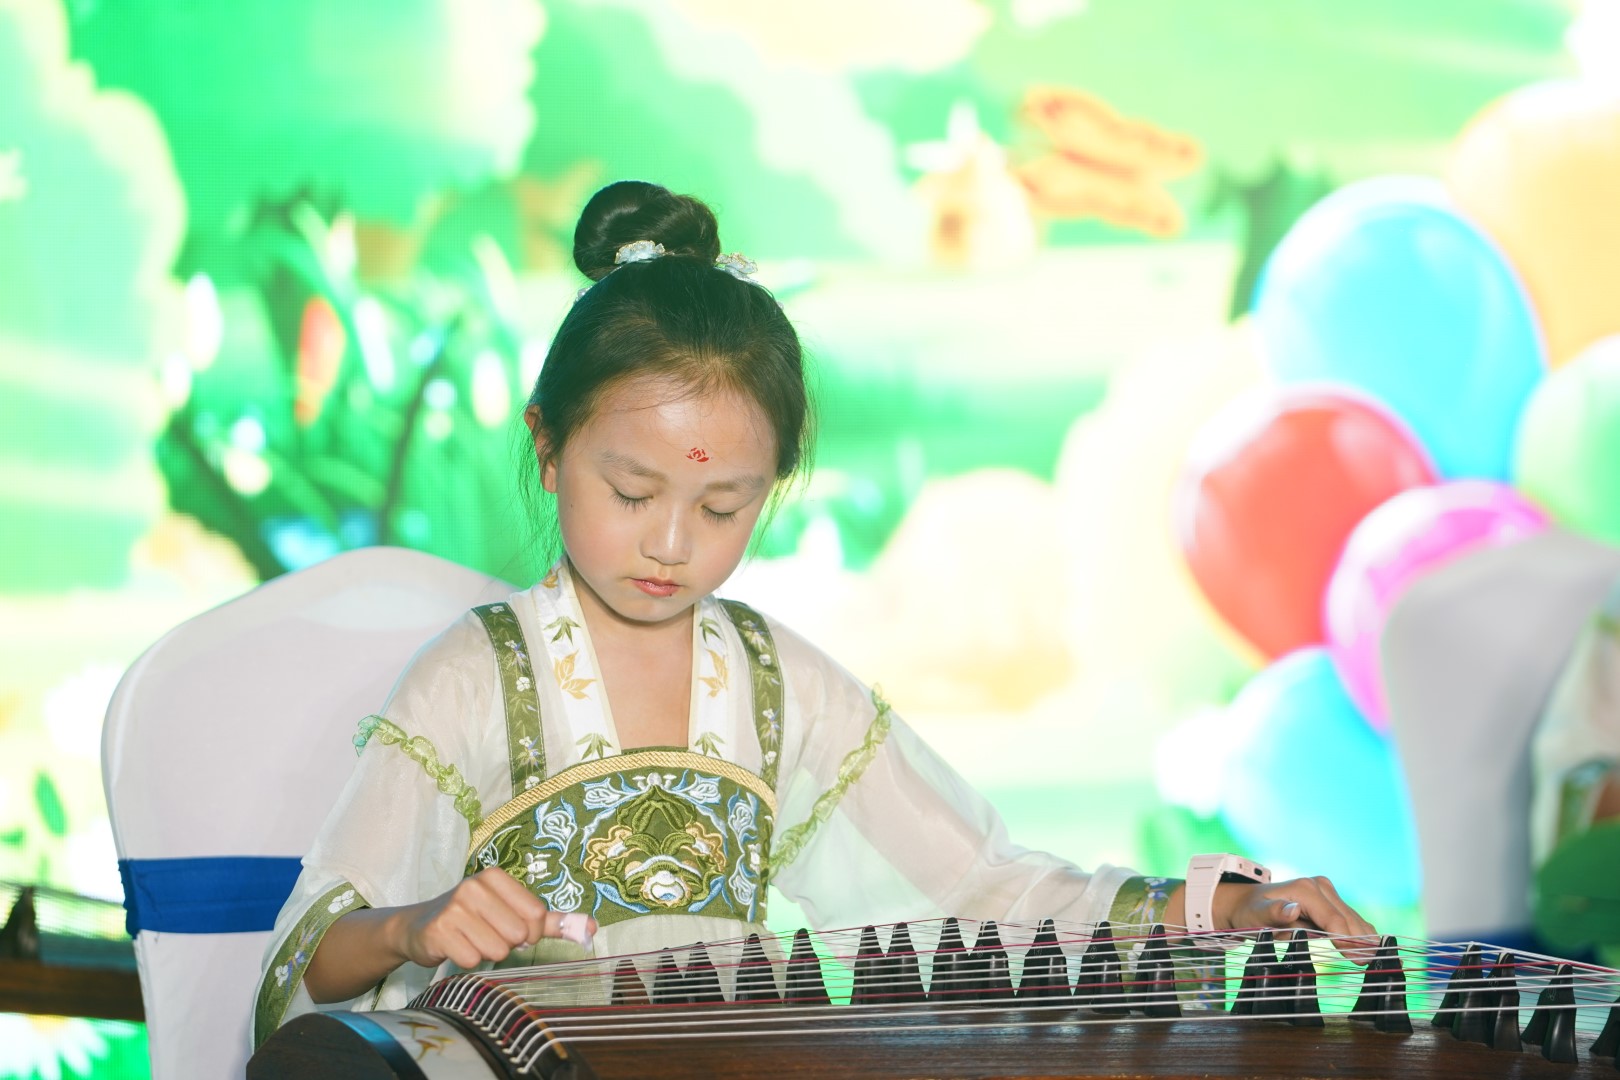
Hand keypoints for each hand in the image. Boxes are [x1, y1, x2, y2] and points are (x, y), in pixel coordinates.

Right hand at [394, 867, 596, 969]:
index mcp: (496, 877)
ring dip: (486, 953)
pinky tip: (454, 947)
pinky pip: (472, 960)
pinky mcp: (439, 931)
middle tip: (485, 933)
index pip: (536, 915)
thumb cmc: (472, 918)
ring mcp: (454, 908)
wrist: (417, 927)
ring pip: (496, 950)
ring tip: (469, 939)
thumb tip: (592, 928)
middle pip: (517, 935)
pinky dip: (466, 961)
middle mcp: (474, 887)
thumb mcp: (511, 912)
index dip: (528, 932)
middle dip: (505, 943)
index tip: (509, 927)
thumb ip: (551, 921)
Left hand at [1216, 875, 1376, 959]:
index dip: (1347, 940)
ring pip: (1353, 918)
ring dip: (1365, 938)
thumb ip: (1275, 913)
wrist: (1249, 902)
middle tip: (1374, 963)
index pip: (1334, 919)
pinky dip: (1361, 933)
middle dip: (1361, 941)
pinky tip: (1372, 948)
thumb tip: (1292, 910)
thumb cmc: (1252, 911)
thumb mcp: (1256, 914)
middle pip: (1348, 919)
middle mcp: (1320, 886)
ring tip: (1378, 958)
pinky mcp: (1331, 899)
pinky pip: (1350, 918)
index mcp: (1306, 889)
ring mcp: (1328, 891)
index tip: (1359, 959)